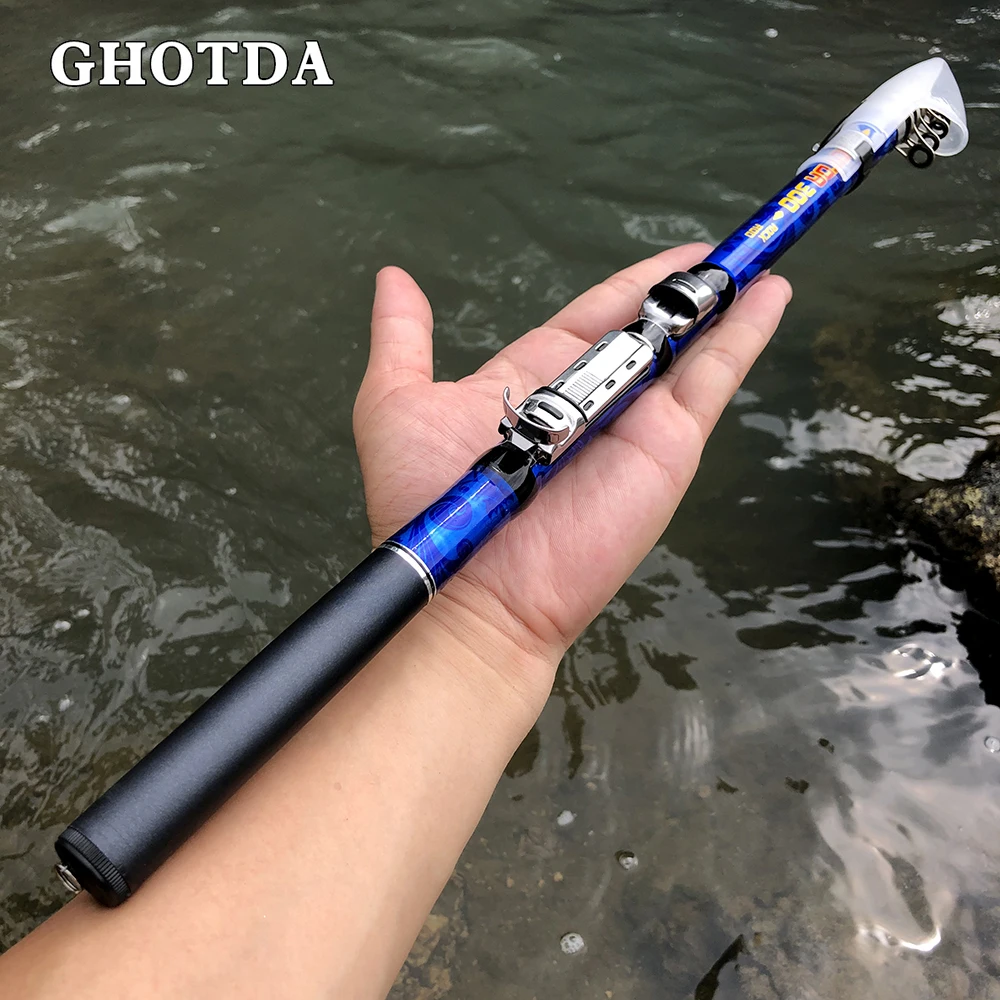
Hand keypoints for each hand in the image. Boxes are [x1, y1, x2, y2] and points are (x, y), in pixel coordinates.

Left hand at [353, 244, 790, 704]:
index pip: (595, 314)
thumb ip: (402, 338)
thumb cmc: (428, 499)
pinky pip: (716, 377)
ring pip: (691, 346)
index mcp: (537, 378)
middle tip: (725, 250)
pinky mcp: (671, 444)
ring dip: (723, 302)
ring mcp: (638, 419)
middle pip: (650, 326)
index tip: (675, 254)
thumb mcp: (397, 401)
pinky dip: (746, 336)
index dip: (633, 283)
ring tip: (757, 258)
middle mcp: (593, 396)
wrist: (474, 592)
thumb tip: (394, 278)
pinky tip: (773, 295)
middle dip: (685, 289)